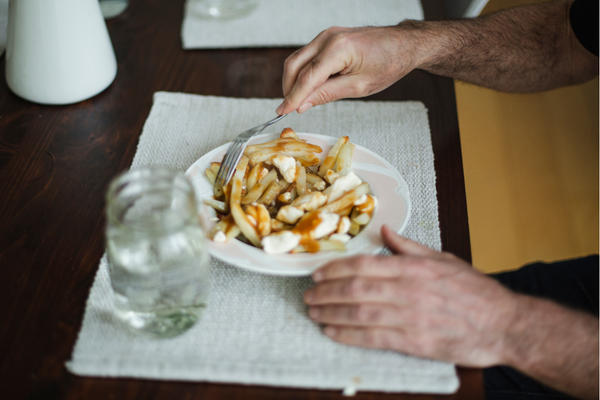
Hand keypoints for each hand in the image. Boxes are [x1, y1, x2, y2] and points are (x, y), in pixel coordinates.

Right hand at [276, 26, 420, 114]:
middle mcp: (328, 38)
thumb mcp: (359, 87)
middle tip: (289, 109)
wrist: (403, 44)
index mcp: (338, 49)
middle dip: (288, 89)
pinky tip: (310, 88)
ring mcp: (327, 35)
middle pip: (294, 65)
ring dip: (294, 81)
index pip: (306, 78)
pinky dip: (304, 73)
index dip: (292, 98)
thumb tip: (303, 104)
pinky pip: (308, 56)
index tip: (282, 112)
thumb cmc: (389, 63)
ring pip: (298, 60)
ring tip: (299, 101)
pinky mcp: (328, 38)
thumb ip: (327, 94)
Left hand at [304, 225, 518, 366]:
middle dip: (326, 291)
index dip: (335, 269)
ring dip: (331, 312)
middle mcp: (409, 291)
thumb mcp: (443, 259)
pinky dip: (348, 335)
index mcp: (414, 268)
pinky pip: (373, 338)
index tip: (318, 272)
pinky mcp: (415, 342)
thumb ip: (409, 247)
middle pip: (355, 289)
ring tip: (314, 312)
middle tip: (309, 294)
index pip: (364, 265)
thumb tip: (385, 230)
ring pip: (359, 313)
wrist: (504, 324)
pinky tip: (332, 332)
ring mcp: (411, 318)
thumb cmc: (474, 291)